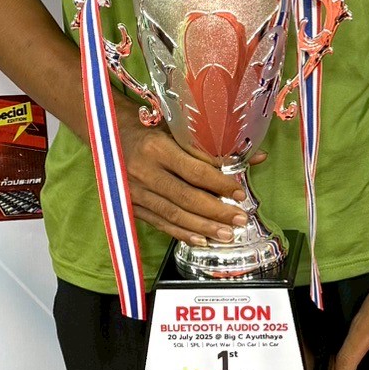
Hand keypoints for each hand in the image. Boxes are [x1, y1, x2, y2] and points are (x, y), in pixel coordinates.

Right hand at [118, 108, 258, 245]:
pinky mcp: (131, 205)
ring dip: (203, 227)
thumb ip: (216, 148)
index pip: (195, 171)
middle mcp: (144, 171)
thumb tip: (258, 157)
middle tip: (240, 219)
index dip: (220, 185)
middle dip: (216, 212)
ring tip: (226, 234)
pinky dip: (182, 233)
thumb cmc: (150, 129)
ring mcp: (135, 191)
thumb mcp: (179, 131)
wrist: (110, 135)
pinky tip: (201, 239)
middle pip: (186, 197)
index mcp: (157, 148)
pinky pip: (160, 223)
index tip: (239, 194)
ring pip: (174, 214)